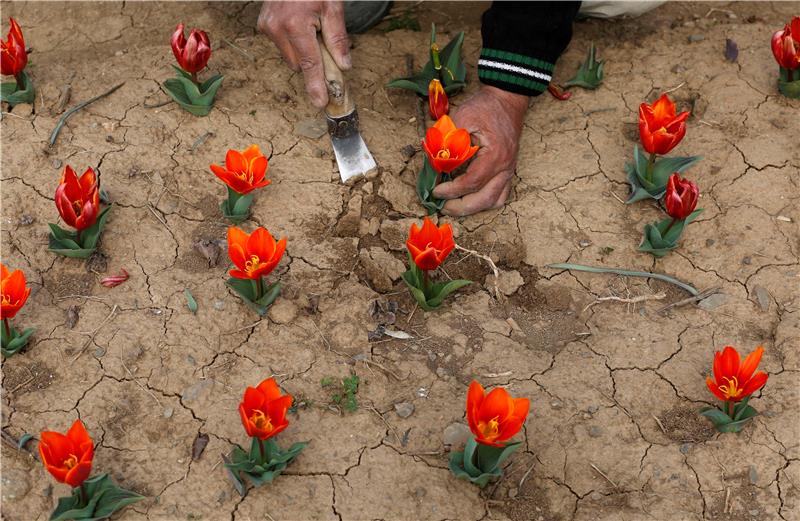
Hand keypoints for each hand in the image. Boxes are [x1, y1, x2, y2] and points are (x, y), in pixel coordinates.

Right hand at [258, 0, 350, 107]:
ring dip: (302, 51)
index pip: (310, 63)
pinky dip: (293, 42)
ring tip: (309, 27)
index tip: (320, 102)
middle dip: (313, 62)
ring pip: (290, 57)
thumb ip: (338, 38)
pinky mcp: (263, 25)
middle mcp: (277, 28)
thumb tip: (343, 66)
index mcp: (296, 24)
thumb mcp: (333, 6)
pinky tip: (298, 24)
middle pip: (299, 64)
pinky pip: (282, 46)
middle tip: (324, 44)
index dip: (316, 85)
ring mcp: (267, 26)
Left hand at [433, 86, 528, 215]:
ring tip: (454, 205)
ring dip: (474, 207)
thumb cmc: (485, 106)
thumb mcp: (463, 117)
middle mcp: (505, 167)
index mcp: (495, 155)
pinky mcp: (507, 169)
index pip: (471, 182)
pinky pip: (500, 194)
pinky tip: (469, 198)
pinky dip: (484, 201)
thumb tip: (433, 162)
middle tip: (441, 206)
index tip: (435, 190)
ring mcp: (509, 170)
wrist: (508, 98)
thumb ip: (447, 140)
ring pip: (494, 201)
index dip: (451, 190)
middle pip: (484, 199)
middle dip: (460, 207)